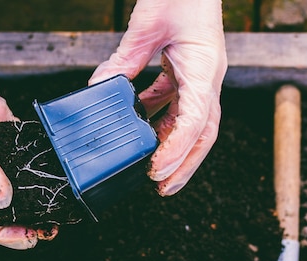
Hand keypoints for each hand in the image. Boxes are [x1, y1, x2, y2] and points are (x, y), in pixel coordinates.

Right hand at [0, 6, 50, 248]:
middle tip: (52, 222)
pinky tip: (53, 157)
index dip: (4, 233)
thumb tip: (4, 198)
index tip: (30, 237)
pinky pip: (22, 137)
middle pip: (5, 199)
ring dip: (37, 185)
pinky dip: (38, 147)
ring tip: (60, 194)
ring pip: (17, 171)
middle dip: (27, 215)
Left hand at [89, 0, 227, 195]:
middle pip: (202, 133)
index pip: (195, 120)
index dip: (177, 150)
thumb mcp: (146, 26)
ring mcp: (200, 76)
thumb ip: (124, 61)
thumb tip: (98, 90)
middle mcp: (207, 77)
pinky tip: (142, 128)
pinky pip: (176, 104)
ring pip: (191, 123)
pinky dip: (160, 120)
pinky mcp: (188, 71)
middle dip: (184, 164)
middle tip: (163, 188)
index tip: (156, 171)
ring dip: (173, 147)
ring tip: (152, 170)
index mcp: (205, 68)